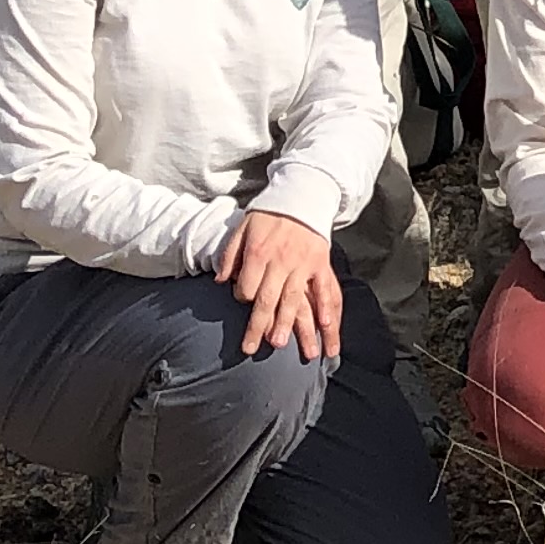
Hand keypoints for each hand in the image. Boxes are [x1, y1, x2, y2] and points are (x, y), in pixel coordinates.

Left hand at [211, 207, 341, 360]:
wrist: (301, 195)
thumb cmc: (269, 215)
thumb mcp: (242, 228)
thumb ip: (230, 255)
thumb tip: (220, 281)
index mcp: (259, 253)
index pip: (247, 286)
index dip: (242, 297)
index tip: (243, 300)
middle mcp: (280, 261)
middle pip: (267, 299)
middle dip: (258, 326)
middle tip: (250, 349)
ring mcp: (303, 263)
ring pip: (293, 299)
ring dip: (286, 323)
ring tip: (278, 345)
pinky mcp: (321, 262)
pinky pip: (323, 287)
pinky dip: (324, 306)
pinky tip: (324, 324)